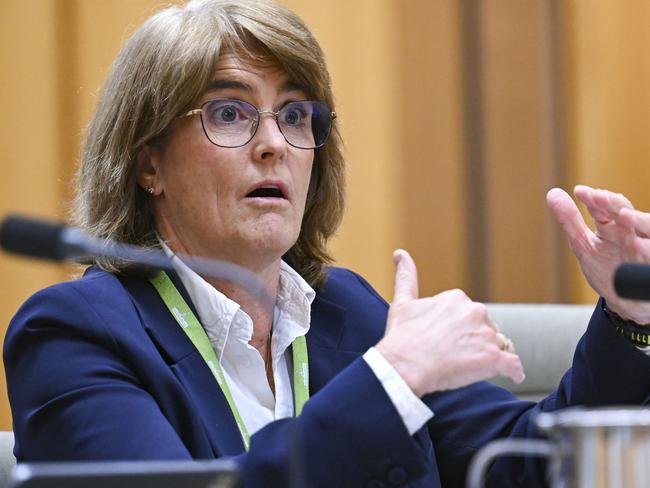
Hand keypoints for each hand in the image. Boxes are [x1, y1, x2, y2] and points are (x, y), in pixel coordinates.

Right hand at [375, 250, 524, 396]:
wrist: (403, 366)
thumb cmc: (401, 337)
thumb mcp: (403, 303)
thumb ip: (406, 276)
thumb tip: (400, 253)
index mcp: (457, 298)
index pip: (470, 314)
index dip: (462, 329)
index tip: (451, 341)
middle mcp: (475, 311)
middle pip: (487, 328)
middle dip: (478, 340)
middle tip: (459, 356)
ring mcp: (486, 335)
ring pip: (501, 345)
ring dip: (492, 355)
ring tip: (474, 368)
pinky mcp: (493, 358)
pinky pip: (514, 365)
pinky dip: (514, 371)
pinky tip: (511, 375)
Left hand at [547, 185, 649, 323]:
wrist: (624, 301)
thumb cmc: (606, 268)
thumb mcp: (583, 245)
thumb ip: (570, 221)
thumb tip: (553, 193)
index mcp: (613, 227)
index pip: (604, 208)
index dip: (593, 198)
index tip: (580, 192)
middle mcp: (632, 234)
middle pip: (627, 213)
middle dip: (613, 204)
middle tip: (599, 197)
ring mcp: (645, 249)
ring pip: (648, 229)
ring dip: (638, 221)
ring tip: (624, 215)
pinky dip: (647, 249)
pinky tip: (638, 245)